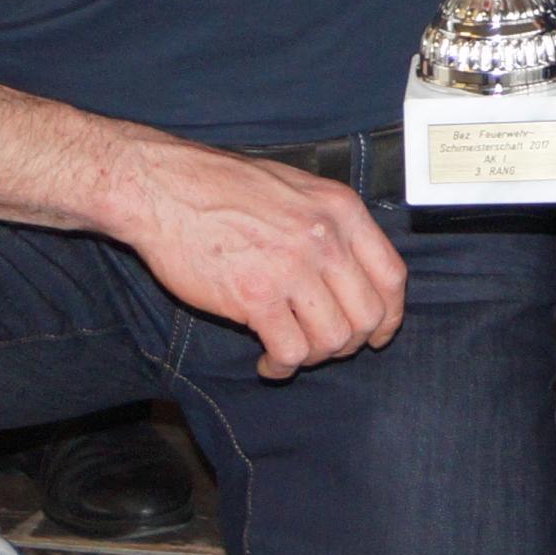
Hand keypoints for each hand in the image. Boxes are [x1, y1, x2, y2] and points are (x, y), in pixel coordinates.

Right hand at [115, 142, 404, 379]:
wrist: (163, 188)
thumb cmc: (222, 187)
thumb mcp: (295, 188)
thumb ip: (329, 225)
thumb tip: (352, 271)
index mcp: (341, 209)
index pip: (391, 276)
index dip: (389, 315)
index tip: (377, 333)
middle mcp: (325, 239)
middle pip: (368, 315)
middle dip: (350, 343)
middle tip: (320, 346)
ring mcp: (292, 268)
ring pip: (333, 339)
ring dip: (313, 357)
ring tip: (288, 352)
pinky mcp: (255, 296)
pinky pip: (290, 351)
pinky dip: (282, 367)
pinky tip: (267, 361)